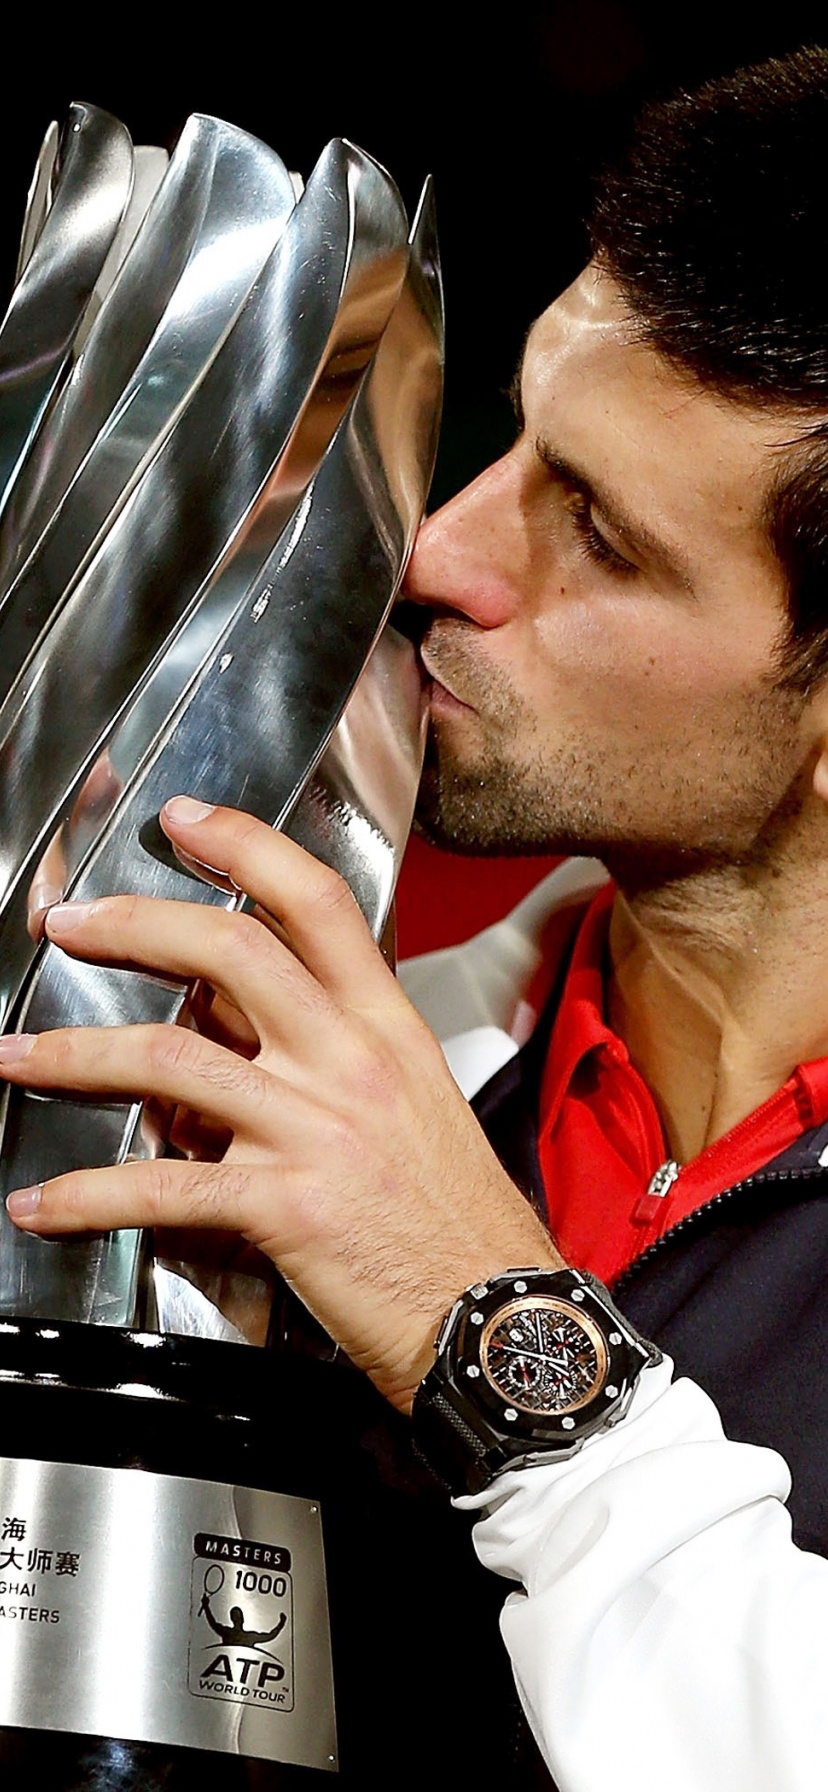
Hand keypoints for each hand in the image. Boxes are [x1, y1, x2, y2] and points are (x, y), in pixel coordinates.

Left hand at [0, 797, 562, 1411]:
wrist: (496, 1315)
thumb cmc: (455, 1218)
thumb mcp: (413, 1102)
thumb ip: (330, 1052)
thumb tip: (234, 1025)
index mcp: (386, 1027)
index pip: (315, 902)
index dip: (245, 845)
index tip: (185, 819)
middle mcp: (349, 1062)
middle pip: (229, 951)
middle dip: (131, 925)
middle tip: (69, 924)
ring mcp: (315, 1129)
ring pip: (170, 1056)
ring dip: (73, 1052)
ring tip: (18, 1055)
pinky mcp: (284, 1206)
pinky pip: (161, 1186)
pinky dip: (86, 1196)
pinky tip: (44, 1203)